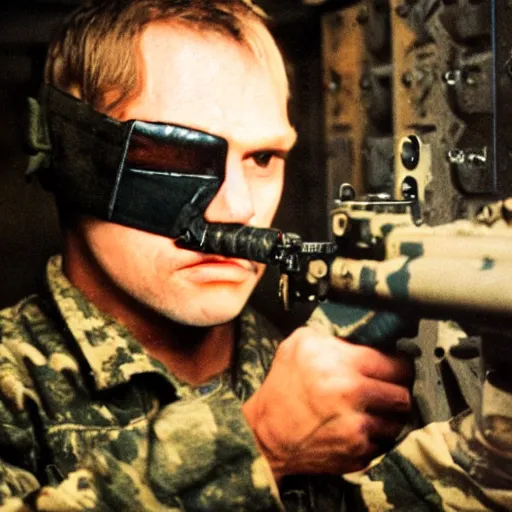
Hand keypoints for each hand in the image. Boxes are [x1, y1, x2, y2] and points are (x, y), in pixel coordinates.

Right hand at [243, 326, 412, 480]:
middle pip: (403, 395)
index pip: (397, 364)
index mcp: (342, 364)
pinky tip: (358, 428)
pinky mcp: (357, 453)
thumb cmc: (282, 386)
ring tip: (372, 410)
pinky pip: (384, 444)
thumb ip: (334, 336)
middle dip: (397, 391)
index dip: (400, 365)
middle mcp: (353, 395)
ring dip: (388, 416)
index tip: (397, 367)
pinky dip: (375, 437)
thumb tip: (364, 335)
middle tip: (387, 388)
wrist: (266, 433)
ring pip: (398, 422)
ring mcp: (357, 428)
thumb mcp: (299, 345)